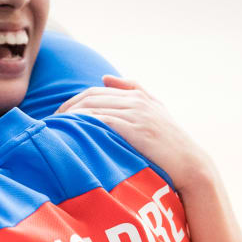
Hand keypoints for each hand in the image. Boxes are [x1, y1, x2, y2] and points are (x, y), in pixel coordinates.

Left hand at [56, 76, 212, 191]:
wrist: (190, 164)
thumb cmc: (169, 142)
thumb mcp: (155, 111)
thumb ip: (132, 90)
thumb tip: (105, 77)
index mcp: (137, 96)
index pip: (94, 92)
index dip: (72, 102)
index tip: (58, 115)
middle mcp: (135, 101)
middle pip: (89, 98)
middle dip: (66, 109)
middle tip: (51, 123)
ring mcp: (136, 114)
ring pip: (93, 108)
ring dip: (70, 117)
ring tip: (55, 128)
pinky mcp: (135, 129)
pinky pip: (101, 121)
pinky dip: (83, 124)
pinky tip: (71, 132)